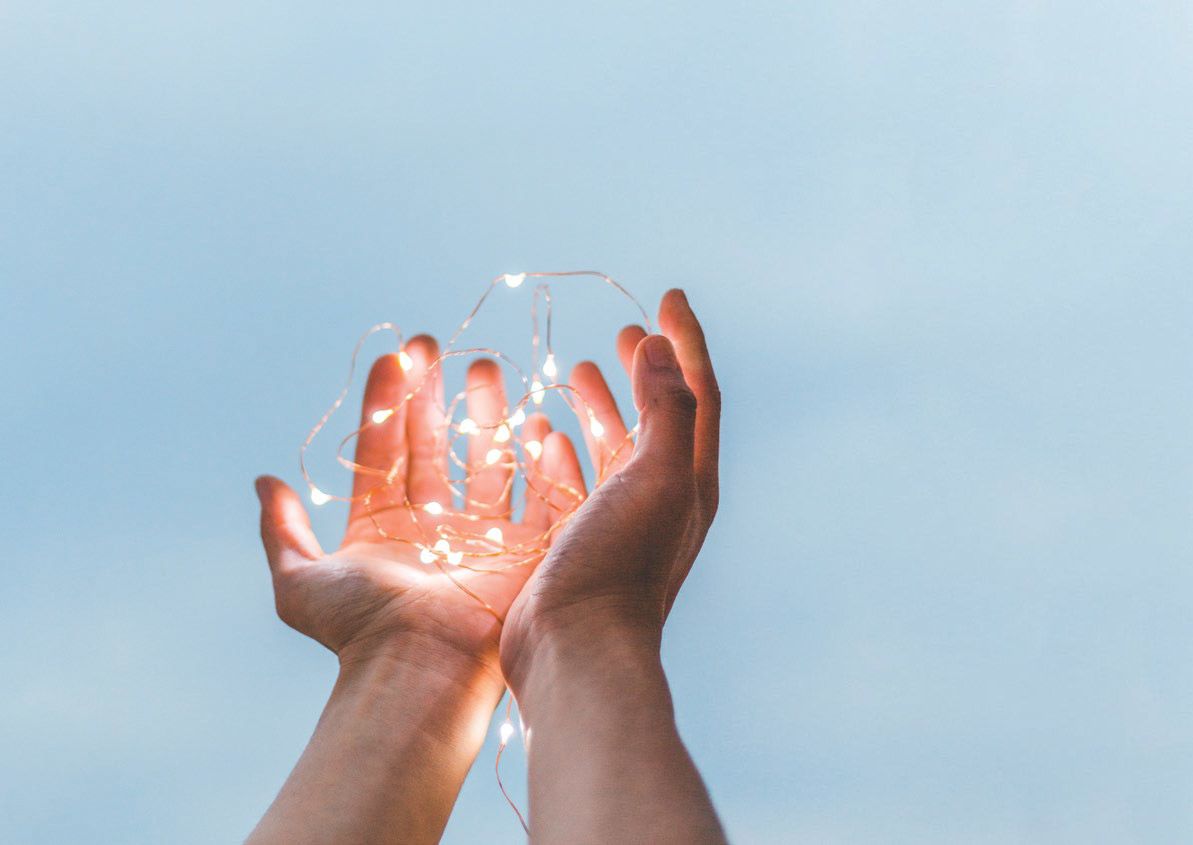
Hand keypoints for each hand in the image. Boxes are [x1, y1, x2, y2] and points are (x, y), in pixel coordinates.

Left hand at [255, 333, 586, 671]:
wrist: (422, 669)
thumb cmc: (362, 630)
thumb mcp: (300, 583)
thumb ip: (281, 532)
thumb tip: (263, 482)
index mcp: (384, 529)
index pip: (386, 450)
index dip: (388, 402)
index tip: (395, 356)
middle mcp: (433, 529)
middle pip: (435, 447)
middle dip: (434, 395)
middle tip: (436, 347)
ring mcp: (481, 538)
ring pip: (485, 461)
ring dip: (484, 415)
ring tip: (485, 368)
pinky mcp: (525, 551)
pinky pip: (538, 497)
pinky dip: (540, 462)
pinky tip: (537, 422)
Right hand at [500, 288, 719, 684]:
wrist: (578, 650)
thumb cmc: (619, 563)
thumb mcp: (657, 477)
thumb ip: (666, 408)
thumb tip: (660, 346)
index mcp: (690, 478)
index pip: (697, 392)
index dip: (686, 340)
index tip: (667, 295)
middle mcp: (662, 498)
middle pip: (658, 416)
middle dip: (644, 369)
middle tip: (624, 330)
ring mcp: (620, 522)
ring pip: (614, 446)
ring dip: (602, 404)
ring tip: (577, 368)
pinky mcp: (579, 541)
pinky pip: (576, 479)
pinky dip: (563, 449)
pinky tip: (542, 433)